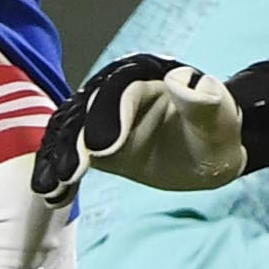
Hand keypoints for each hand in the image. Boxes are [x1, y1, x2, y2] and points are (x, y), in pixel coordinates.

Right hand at [33, 52, 249, 199]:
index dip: (105, 115)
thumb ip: (202, 100)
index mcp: (145, 74)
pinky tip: (51, 194)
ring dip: (57, 157)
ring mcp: (102, 116)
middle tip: (67, 172)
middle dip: (72, 140)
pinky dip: (58, 172)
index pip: (120, 88)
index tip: (99, 148)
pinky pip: (70, 153)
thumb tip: (179, 81)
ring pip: (70, 130)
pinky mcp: (96, 142)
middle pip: (86, 108)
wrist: (209, 152)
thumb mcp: (220, 117)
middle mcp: (117, 89)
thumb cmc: (218, 131)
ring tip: (49, 187)